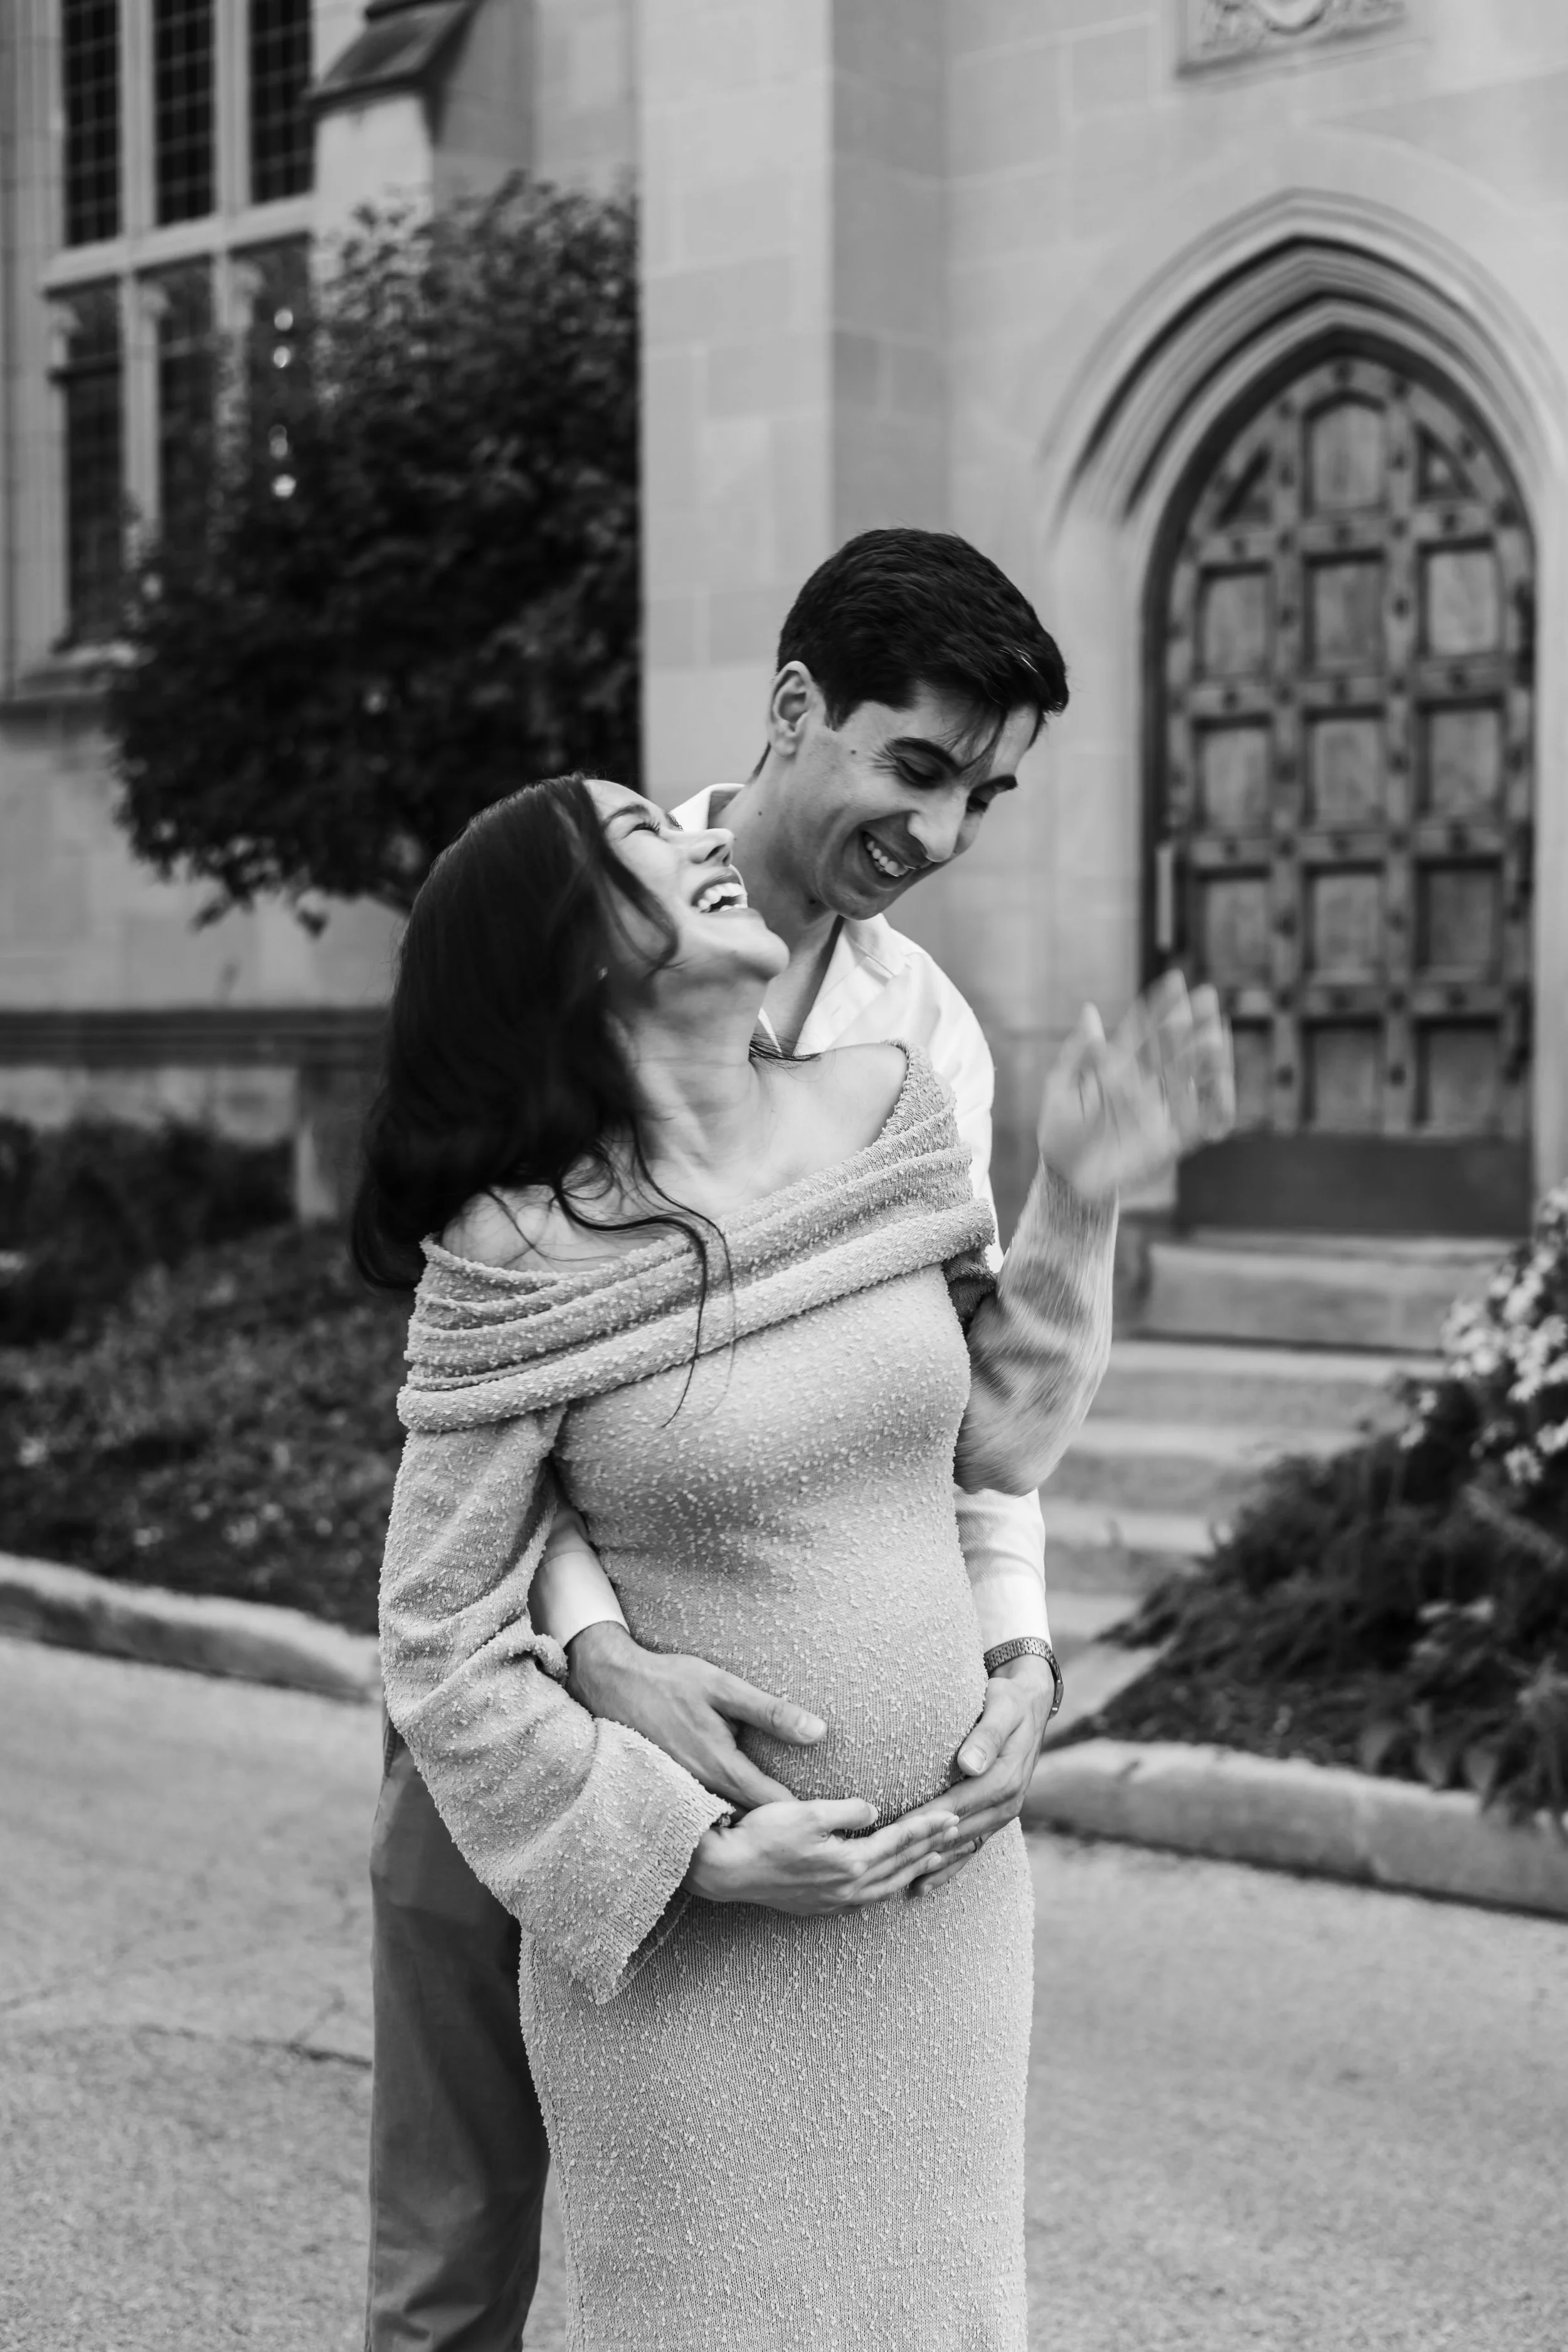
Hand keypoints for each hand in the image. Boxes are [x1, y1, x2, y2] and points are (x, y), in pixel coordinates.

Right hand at [567, 1621, 826, 1809]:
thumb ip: (771, 1712)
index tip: (832, 1821)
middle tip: (819, 1836)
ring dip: (755, 1827)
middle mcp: (701, 1790)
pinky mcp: (672, 1793)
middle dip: (783, 1829)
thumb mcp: (724, 1687)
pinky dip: (727, 1819)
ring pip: (728, 1822)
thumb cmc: (669, 1682)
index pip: (773, 1804)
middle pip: (753, 1821)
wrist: (610, 1685)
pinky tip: (742, 1817)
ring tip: (790, 1835)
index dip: (804, 1815)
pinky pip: (705, 1815)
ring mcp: (683, 1796)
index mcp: (720, 1765)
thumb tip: (818, 1732)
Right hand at [687, 1795, 964, 1914]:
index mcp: (850, 1862)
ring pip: (887, 1887)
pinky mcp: (820, 1907)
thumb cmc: (764, 1835)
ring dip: (914, 1870)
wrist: (727, 1870)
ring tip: (935, 1858)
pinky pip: (867, 1900)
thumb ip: (847, 1810)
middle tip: (956, 1834)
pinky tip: (890, 1883)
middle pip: (900, 1866)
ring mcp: (835, 1901)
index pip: (900, 1841)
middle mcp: (848, 1888)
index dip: (928, 1827)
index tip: (951, 1815)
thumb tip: (874, 1811)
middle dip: (930, 1848)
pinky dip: (888, 1887)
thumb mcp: (808, 1812)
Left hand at [915, 1655, 1057, 1891]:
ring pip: (963, 1846)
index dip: (926, 1819)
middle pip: (957, 1832)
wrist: (1031, 1704)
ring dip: (933, 1865)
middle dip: (922, 1848)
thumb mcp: (1002, 1708)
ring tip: (896, 1882)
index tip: (895, 1831)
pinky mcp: (997, 1816)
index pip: (957, 1805)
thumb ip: (987, 1736)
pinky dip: (949, 1868)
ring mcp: (1003, 1813)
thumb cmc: (1009, 1701)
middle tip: (884, 1862)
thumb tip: (969, 1765)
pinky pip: (972, 1847)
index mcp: (1004, 1779)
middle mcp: (1007, 1802)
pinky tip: (923, 1885)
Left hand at [1037, 971, 1234, 1201]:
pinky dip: (1215, 1105)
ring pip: (1189, 1079)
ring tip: (1217, 1035)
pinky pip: (1199, 1121)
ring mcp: (1158, 1111)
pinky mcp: (1168, 1140)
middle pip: (1172, 1049)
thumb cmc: (1059, 1132)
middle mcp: (1144, 1085)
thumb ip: (1078, 1052)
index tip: (1175, 979)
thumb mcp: (1061, 1088)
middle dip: (1190, 1023)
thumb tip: (1089, 1009)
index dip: (1159, 1006)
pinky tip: (1225, 1086)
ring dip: (1205, 1058)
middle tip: (1208, 995)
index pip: (1144, 1031)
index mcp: (1118, 1069)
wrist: (1065, 1179)